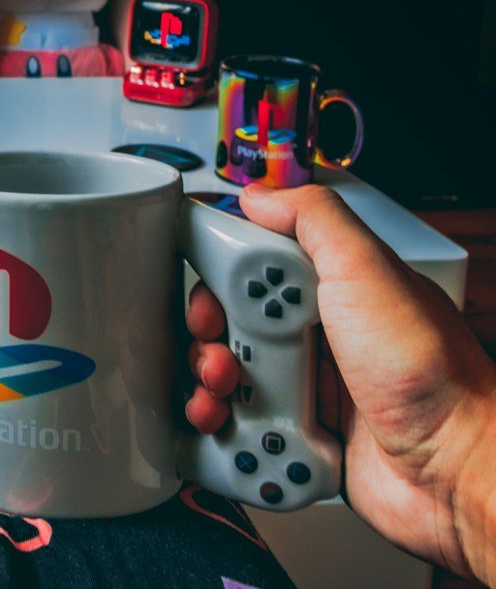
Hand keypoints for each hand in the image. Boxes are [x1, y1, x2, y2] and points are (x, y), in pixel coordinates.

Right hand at [185, 183, 495, 582]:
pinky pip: (242, 430)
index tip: (211, 296)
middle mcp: (318, 335)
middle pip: (228, 323)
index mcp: (330, 287)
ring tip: (227, 399)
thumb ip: (315, 220)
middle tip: (222, 353)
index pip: (249, 264)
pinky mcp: (301, 436)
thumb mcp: (369, 272)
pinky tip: (239, 434)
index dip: (218, 278)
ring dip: (211, 390)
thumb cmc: (432, 376)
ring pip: (228, 379)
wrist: (458, 474)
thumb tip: (260, 194)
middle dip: (210, 339)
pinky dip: (229, 435)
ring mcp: (309, 387)